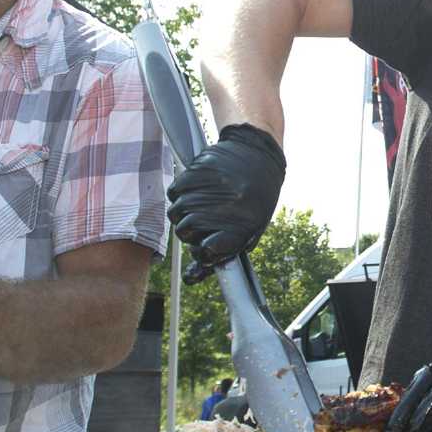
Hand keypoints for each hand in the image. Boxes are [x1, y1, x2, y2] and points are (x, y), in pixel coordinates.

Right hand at [167, 125, 286, 267]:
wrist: (258, 154)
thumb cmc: (256, 197)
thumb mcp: (250, 228)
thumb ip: (224, 252)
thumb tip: (193, 278)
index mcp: (242, 227)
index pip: (206, 251)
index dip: (204, 251)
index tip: (208, 245)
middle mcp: (222, 209)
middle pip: (184, 233)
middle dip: (192, 230)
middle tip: (207, 217)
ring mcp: (206, 190)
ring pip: (175, 213)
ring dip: (184, 211)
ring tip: (204, 201)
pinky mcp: (194, 172)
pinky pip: (173, 193)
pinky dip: (181, 193)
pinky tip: (198, 187)